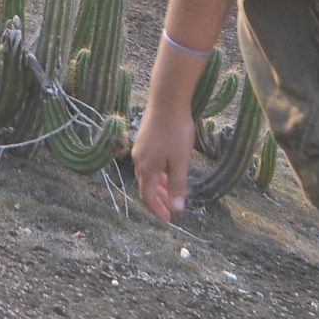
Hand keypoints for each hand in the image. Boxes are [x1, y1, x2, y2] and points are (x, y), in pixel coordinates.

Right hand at [130, 101, 196, 224]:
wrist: (167, 100)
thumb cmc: (175, 130)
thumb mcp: (180, 160)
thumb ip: (178, 184)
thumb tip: (177, 208)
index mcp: (146, 168)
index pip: (148, 196)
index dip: (158, 210)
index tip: (169, 219)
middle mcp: (138, 160)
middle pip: (147, 187)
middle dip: (159, 200)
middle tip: (172, 209)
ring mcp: (140, 149)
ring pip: (148, 175)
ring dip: (160, 186)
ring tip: (173, 192)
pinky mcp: (144, 139)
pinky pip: (149, 163)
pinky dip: (159, 173)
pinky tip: (169, 171)